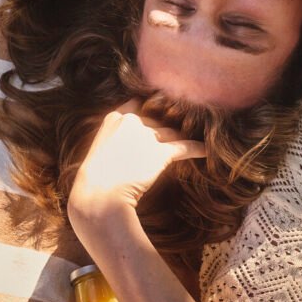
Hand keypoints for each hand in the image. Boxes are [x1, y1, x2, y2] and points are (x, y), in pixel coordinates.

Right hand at [68, 100, 206, 219]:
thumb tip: (134, 146)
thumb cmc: (94, 182)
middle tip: (181, 125)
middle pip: (155, 121)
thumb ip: (116, 141)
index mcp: (113, 119)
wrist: (99, 197)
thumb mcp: (100, 153)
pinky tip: (206, 151)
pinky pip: (183, 147)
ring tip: (193, 137)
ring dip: (179, 137)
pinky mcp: (159, 153)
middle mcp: (130, 122)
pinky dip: (196, 148)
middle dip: (164, 128)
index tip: (158, 107)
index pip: (136, 103)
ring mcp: (146, 136)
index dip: (148, 108)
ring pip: (169, 133)